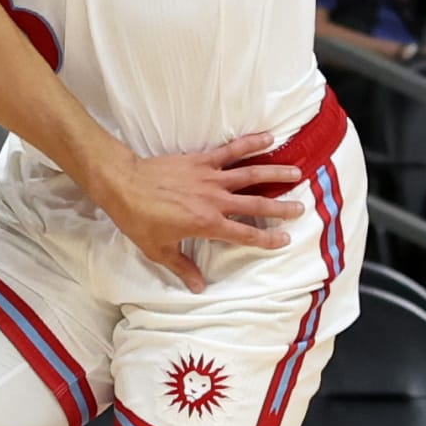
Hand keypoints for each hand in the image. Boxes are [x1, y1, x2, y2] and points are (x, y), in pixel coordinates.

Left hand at [96, 135, 302, 295]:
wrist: (123, 184)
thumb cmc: (139, 219)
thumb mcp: (159, 250)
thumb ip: (183, 267)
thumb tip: (199, 287)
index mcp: (207, 224)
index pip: (244, 234)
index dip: (266, 239)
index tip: (284, 239)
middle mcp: (215, 200)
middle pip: (255, 204)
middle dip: (280, 207)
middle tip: (301, 208)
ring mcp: (210, 177)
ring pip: (250, 174)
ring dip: (275, 172)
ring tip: (296, 172)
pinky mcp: (201, 160)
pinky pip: (231, 151)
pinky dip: (250, 144)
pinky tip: (268, 138)